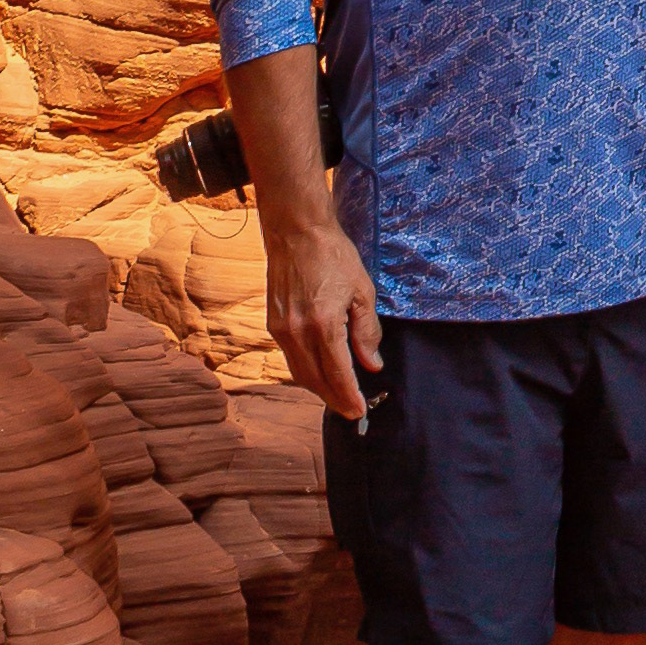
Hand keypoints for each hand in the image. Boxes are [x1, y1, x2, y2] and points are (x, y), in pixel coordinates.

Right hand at [264, 198, 383, 423]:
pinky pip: (290, 359)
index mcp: (323, 324)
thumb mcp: (362, 291)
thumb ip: (367, 331)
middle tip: (351, 412)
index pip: (338, 373)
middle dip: (334, 400)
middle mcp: (298, 332)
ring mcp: (282, 330)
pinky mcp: (273, 324)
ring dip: (319, 389)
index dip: (349, 396)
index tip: (360, 412)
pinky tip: (320, 373)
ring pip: (300, 373)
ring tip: (338, 397)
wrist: (296, 232)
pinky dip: (306, 372)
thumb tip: (372, 364)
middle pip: (316, 380)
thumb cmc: (333, 256)